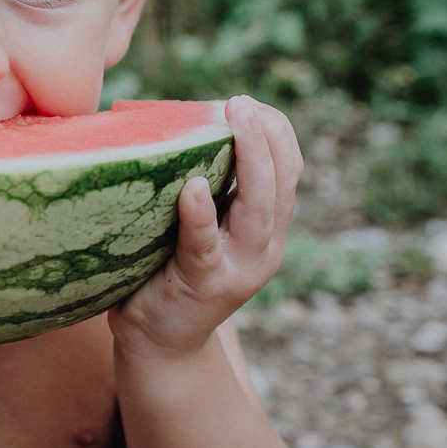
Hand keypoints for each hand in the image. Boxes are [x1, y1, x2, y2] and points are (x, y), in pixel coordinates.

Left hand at [108, 95, 302, 360]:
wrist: (159, 344)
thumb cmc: (169, 270)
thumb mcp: (200, 226)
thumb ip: (206, 187)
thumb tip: (178, 122)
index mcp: (265, 227)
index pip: (287, 171)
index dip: (274, 133)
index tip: (250, 103)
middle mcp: (262, 246)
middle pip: (280, 184)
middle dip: (266, 137)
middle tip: (242, 103)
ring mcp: (238, 268)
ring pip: (256, 210)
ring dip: (249, 161)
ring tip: (233, 123)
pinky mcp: (204, 284)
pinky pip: (205, 245)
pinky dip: (202, 215)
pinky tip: (193, 188)